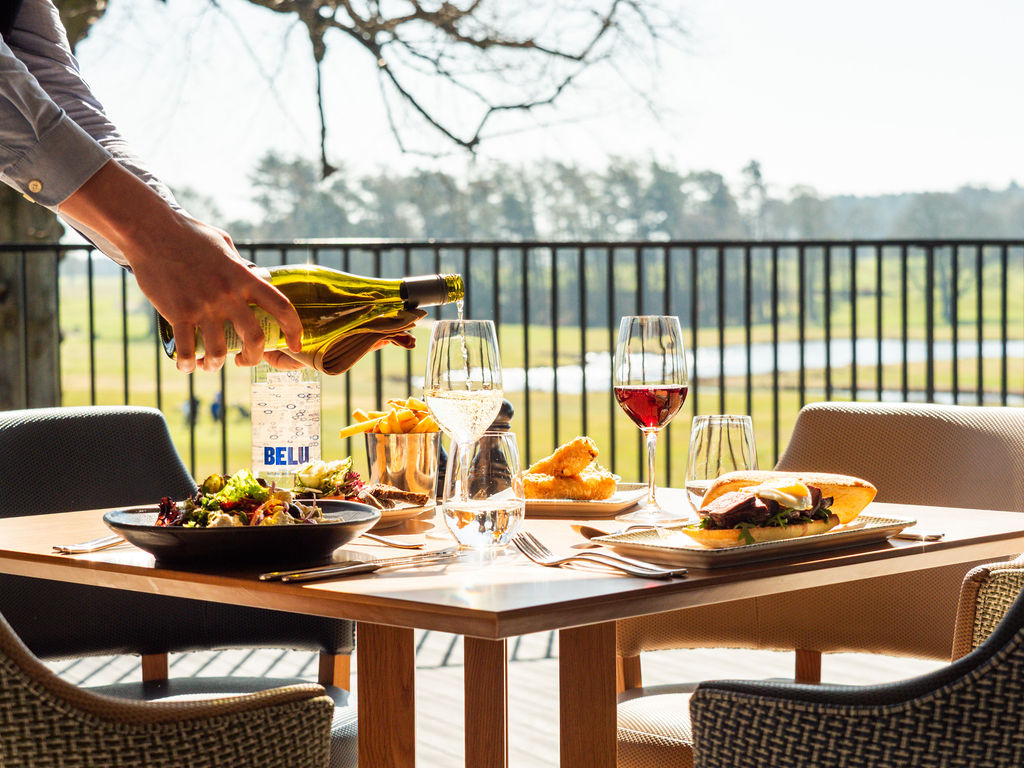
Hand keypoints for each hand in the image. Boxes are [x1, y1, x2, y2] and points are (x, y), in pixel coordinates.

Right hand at [59, 161, 302, 372]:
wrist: (151, 231)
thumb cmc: (189, 234)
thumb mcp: (225, 245)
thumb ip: (240, 265)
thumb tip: (256, 276)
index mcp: (244, 277)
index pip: (282, 307)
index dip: (294, 330)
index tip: (296, 345)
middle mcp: (228, 294)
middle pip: (255, 338)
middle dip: (253, 357)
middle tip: (244, 361)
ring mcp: (203, 306)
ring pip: (219, 350)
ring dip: (216, 364)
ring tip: (210, 364)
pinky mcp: (178, 313)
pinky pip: (187, 350)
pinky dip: (187, 365)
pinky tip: (186, 367)